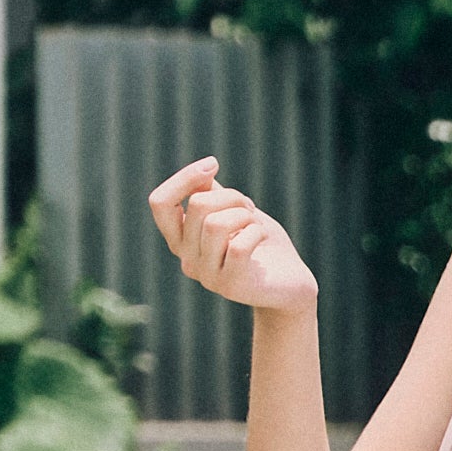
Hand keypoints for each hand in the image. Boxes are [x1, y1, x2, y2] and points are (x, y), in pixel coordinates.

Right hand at [148, 157, 318, 312]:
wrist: (291, 285)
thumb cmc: (262, 244)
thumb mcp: (235, 212)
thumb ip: (213, 195)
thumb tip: (203, 170)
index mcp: (182, 240)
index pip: (160, 203)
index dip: (184, 178)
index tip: (213, 165)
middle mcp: (187, 260)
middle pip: (198, 205)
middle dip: (231, 195)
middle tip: (250, 208)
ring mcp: (207, 276)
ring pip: (215, 224)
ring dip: (245, 214)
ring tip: (257, 225)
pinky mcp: (230, 285)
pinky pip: (238, 245)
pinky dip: (257, 232)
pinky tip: (264, 238)